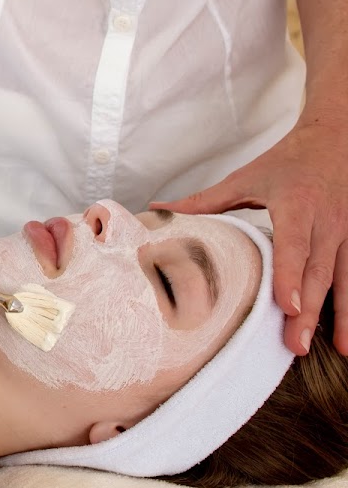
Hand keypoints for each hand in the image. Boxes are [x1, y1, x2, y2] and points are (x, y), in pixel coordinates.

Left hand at [152, 115, 347, 355]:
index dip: (289, 277)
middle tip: (295, 345)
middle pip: (316, 272)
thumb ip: (205, 201)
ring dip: (336, 317)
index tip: (285, 306)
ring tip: (331, 350)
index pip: (291, 247)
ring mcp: (345, 233)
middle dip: (307, 311)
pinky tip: (345, 340)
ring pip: (341, 280)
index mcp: (294, 205)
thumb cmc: (287, 159)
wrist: (337, 137)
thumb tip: (157, 210)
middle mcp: (324, 222)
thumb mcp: (246, 176)